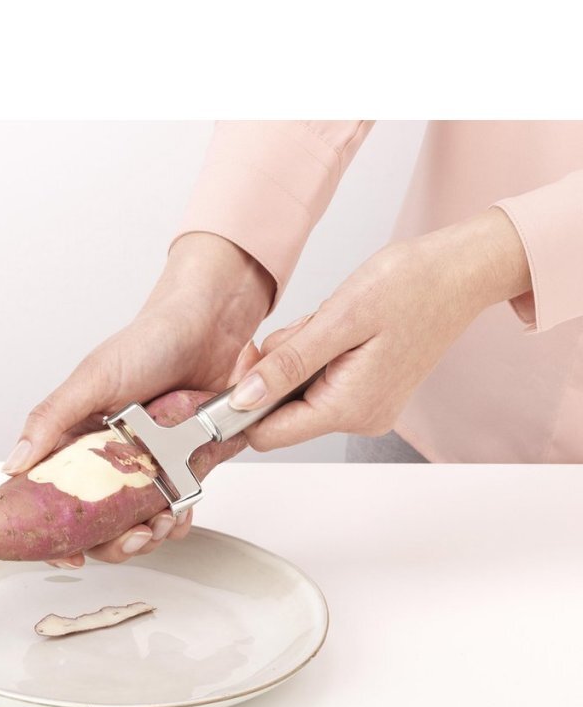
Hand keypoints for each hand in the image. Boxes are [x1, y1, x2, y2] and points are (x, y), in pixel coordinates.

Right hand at [2, 232, 273, 566]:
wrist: (210, 325)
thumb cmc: (148, 342)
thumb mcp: (92, 378)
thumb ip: (50, 419)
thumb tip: (13, 465)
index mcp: (76, 442)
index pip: (52, 500)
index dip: (55, 536)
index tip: (69, 556)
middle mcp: (107, 460)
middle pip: (96, 526)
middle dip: (115, 544)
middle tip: (134, 537)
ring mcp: (146, 468)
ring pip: (136, 525)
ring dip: (150, 535)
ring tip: (164, 522)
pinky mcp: (183, 468)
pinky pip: (175, 510)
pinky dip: (179, 519)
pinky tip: (183, 510)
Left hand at [225, 208, 531, 449]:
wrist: (462, 272)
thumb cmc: (412, 286)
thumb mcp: (338, 320)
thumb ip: (287, 365)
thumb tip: (244, 399)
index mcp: (348, 408)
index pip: (267, 433)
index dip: (245, 401)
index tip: (252, 357)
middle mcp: (359, 419)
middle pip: (280, 413)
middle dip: (277, 371)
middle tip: (306, 329)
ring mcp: (366, 409)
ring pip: (298, 395)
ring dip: (299, 358)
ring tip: (332, 324)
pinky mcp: (369, 394)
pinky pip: (320, 384)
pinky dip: (317, 356)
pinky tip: (341, 331)